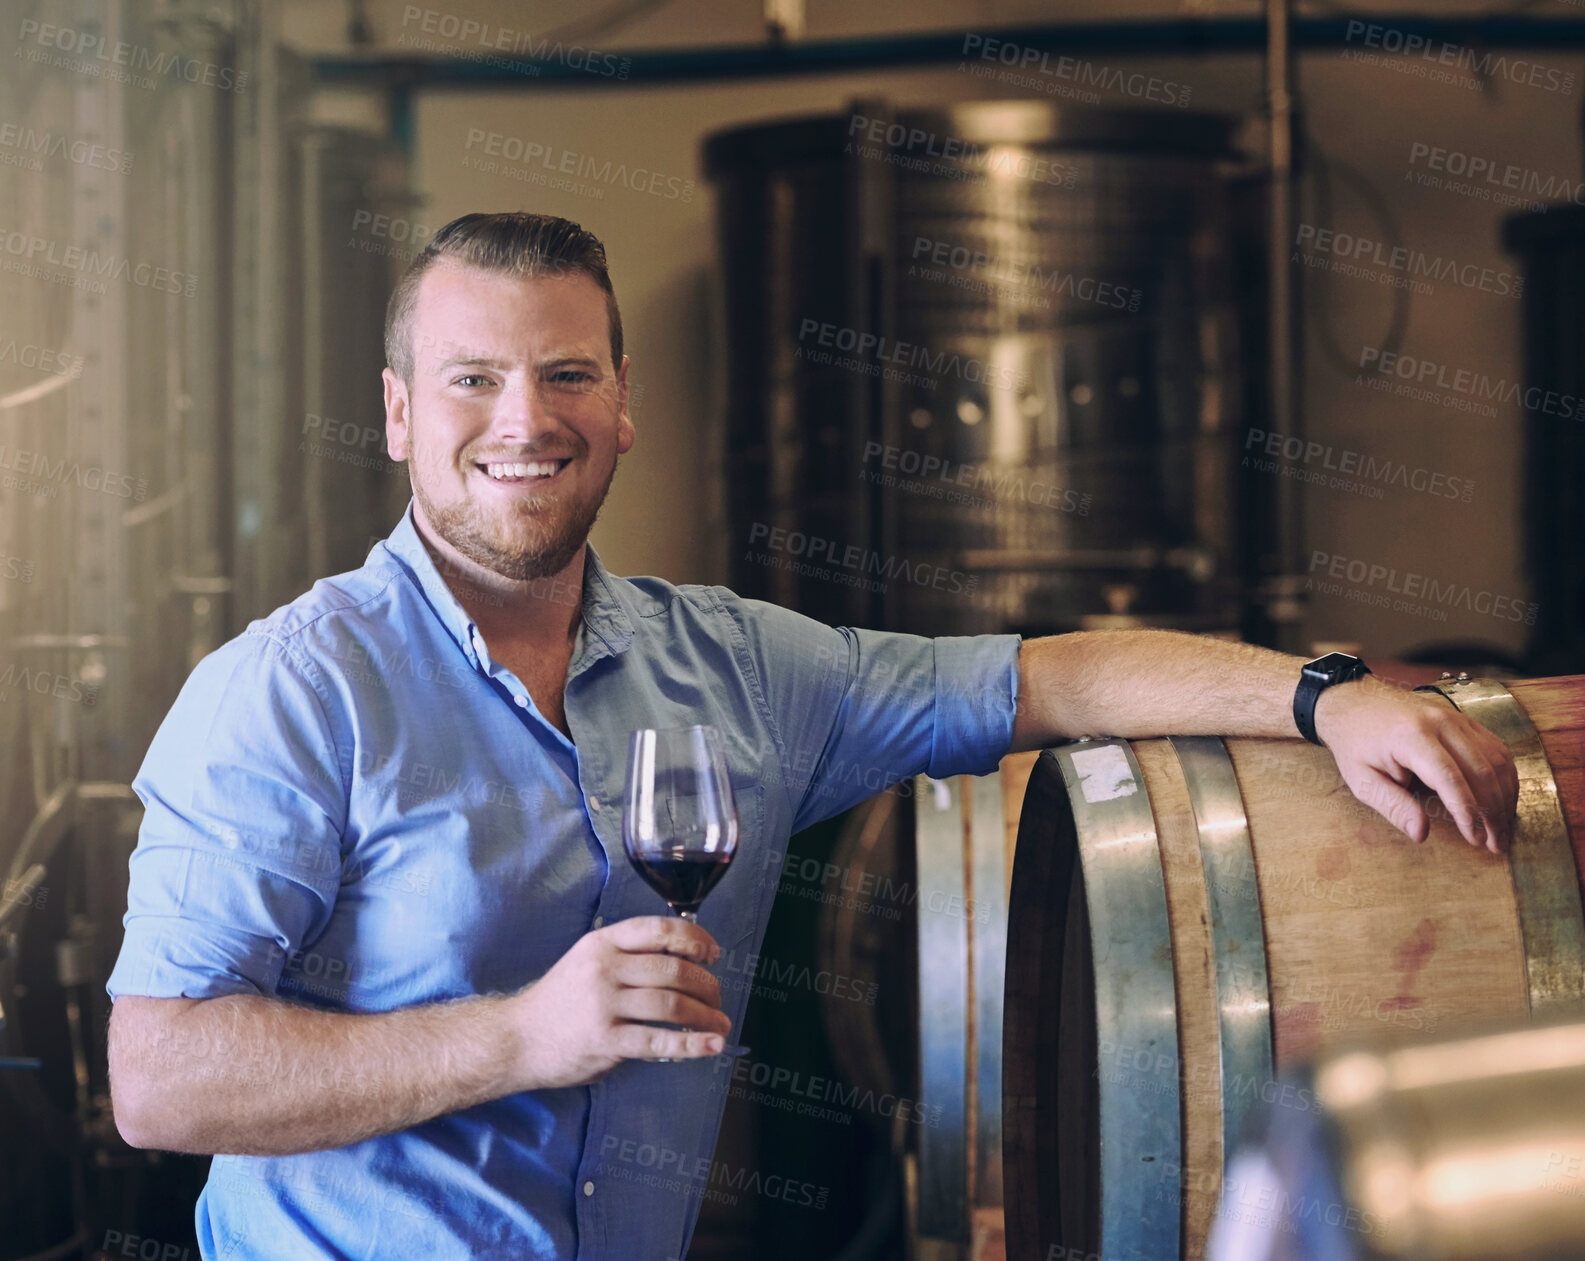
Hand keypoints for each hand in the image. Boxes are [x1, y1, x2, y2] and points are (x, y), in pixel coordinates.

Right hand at [504, 916, 732, 1090]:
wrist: (516, 1039)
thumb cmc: (559, 1001)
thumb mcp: (586, 961)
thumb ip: (626, 956)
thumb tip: (681, 958)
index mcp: (603, 943)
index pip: (659, 930)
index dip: (695, 939)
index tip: (714, 954)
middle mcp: (604, 968)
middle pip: (673, 969)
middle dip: (707, 984)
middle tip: (718, 997)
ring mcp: (603, 1004)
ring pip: (671, 1004)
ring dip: (705, 1015)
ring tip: (721, 1023)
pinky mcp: (604, 1040)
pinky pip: (658, 1040)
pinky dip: (691, 1044)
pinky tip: (711, 1045)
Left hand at [1314, 678, 1518, 853]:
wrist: (1354, 702)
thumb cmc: (1355, 743)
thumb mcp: (1361, 779)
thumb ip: (1393, 806)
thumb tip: (1421, 834)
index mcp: (1411, 737)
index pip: (1450, 778)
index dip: (1468, 812)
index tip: (1477, 840)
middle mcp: (1440, 722)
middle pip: (1481, 771)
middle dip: (1493, 812)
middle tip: (1496, 844)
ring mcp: (1456, 718)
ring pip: (1496, 760)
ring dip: (1505, 798)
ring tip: (1502, 829)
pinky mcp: (1464, 720)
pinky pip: (1496, 749)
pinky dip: (1505, 778)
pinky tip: (1502, 800)